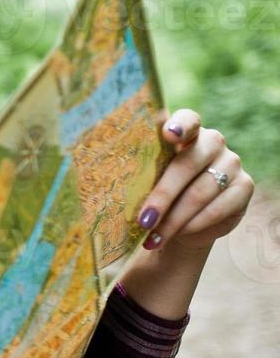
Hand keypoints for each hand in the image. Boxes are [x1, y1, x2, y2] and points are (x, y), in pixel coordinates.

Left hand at [135, 108, 252, 251]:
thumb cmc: (158, 193)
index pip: (187, 120)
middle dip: (162, 196)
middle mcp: (212, 141)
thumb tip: (114, 179)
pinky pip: (217, 208)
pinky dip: (192, 224)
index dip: (179, 126)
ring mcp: (232, 163)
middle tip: (143, 220)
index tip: (168, 135)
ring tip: (152, 237)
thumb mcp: (148, 180)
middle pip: (187, 165)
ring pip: (200, 192)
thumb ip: (141, 171)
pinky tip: (174, 235)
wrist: (183, 221)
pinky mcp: (244, 187)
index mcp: (186, 131)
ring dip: (173, 219)